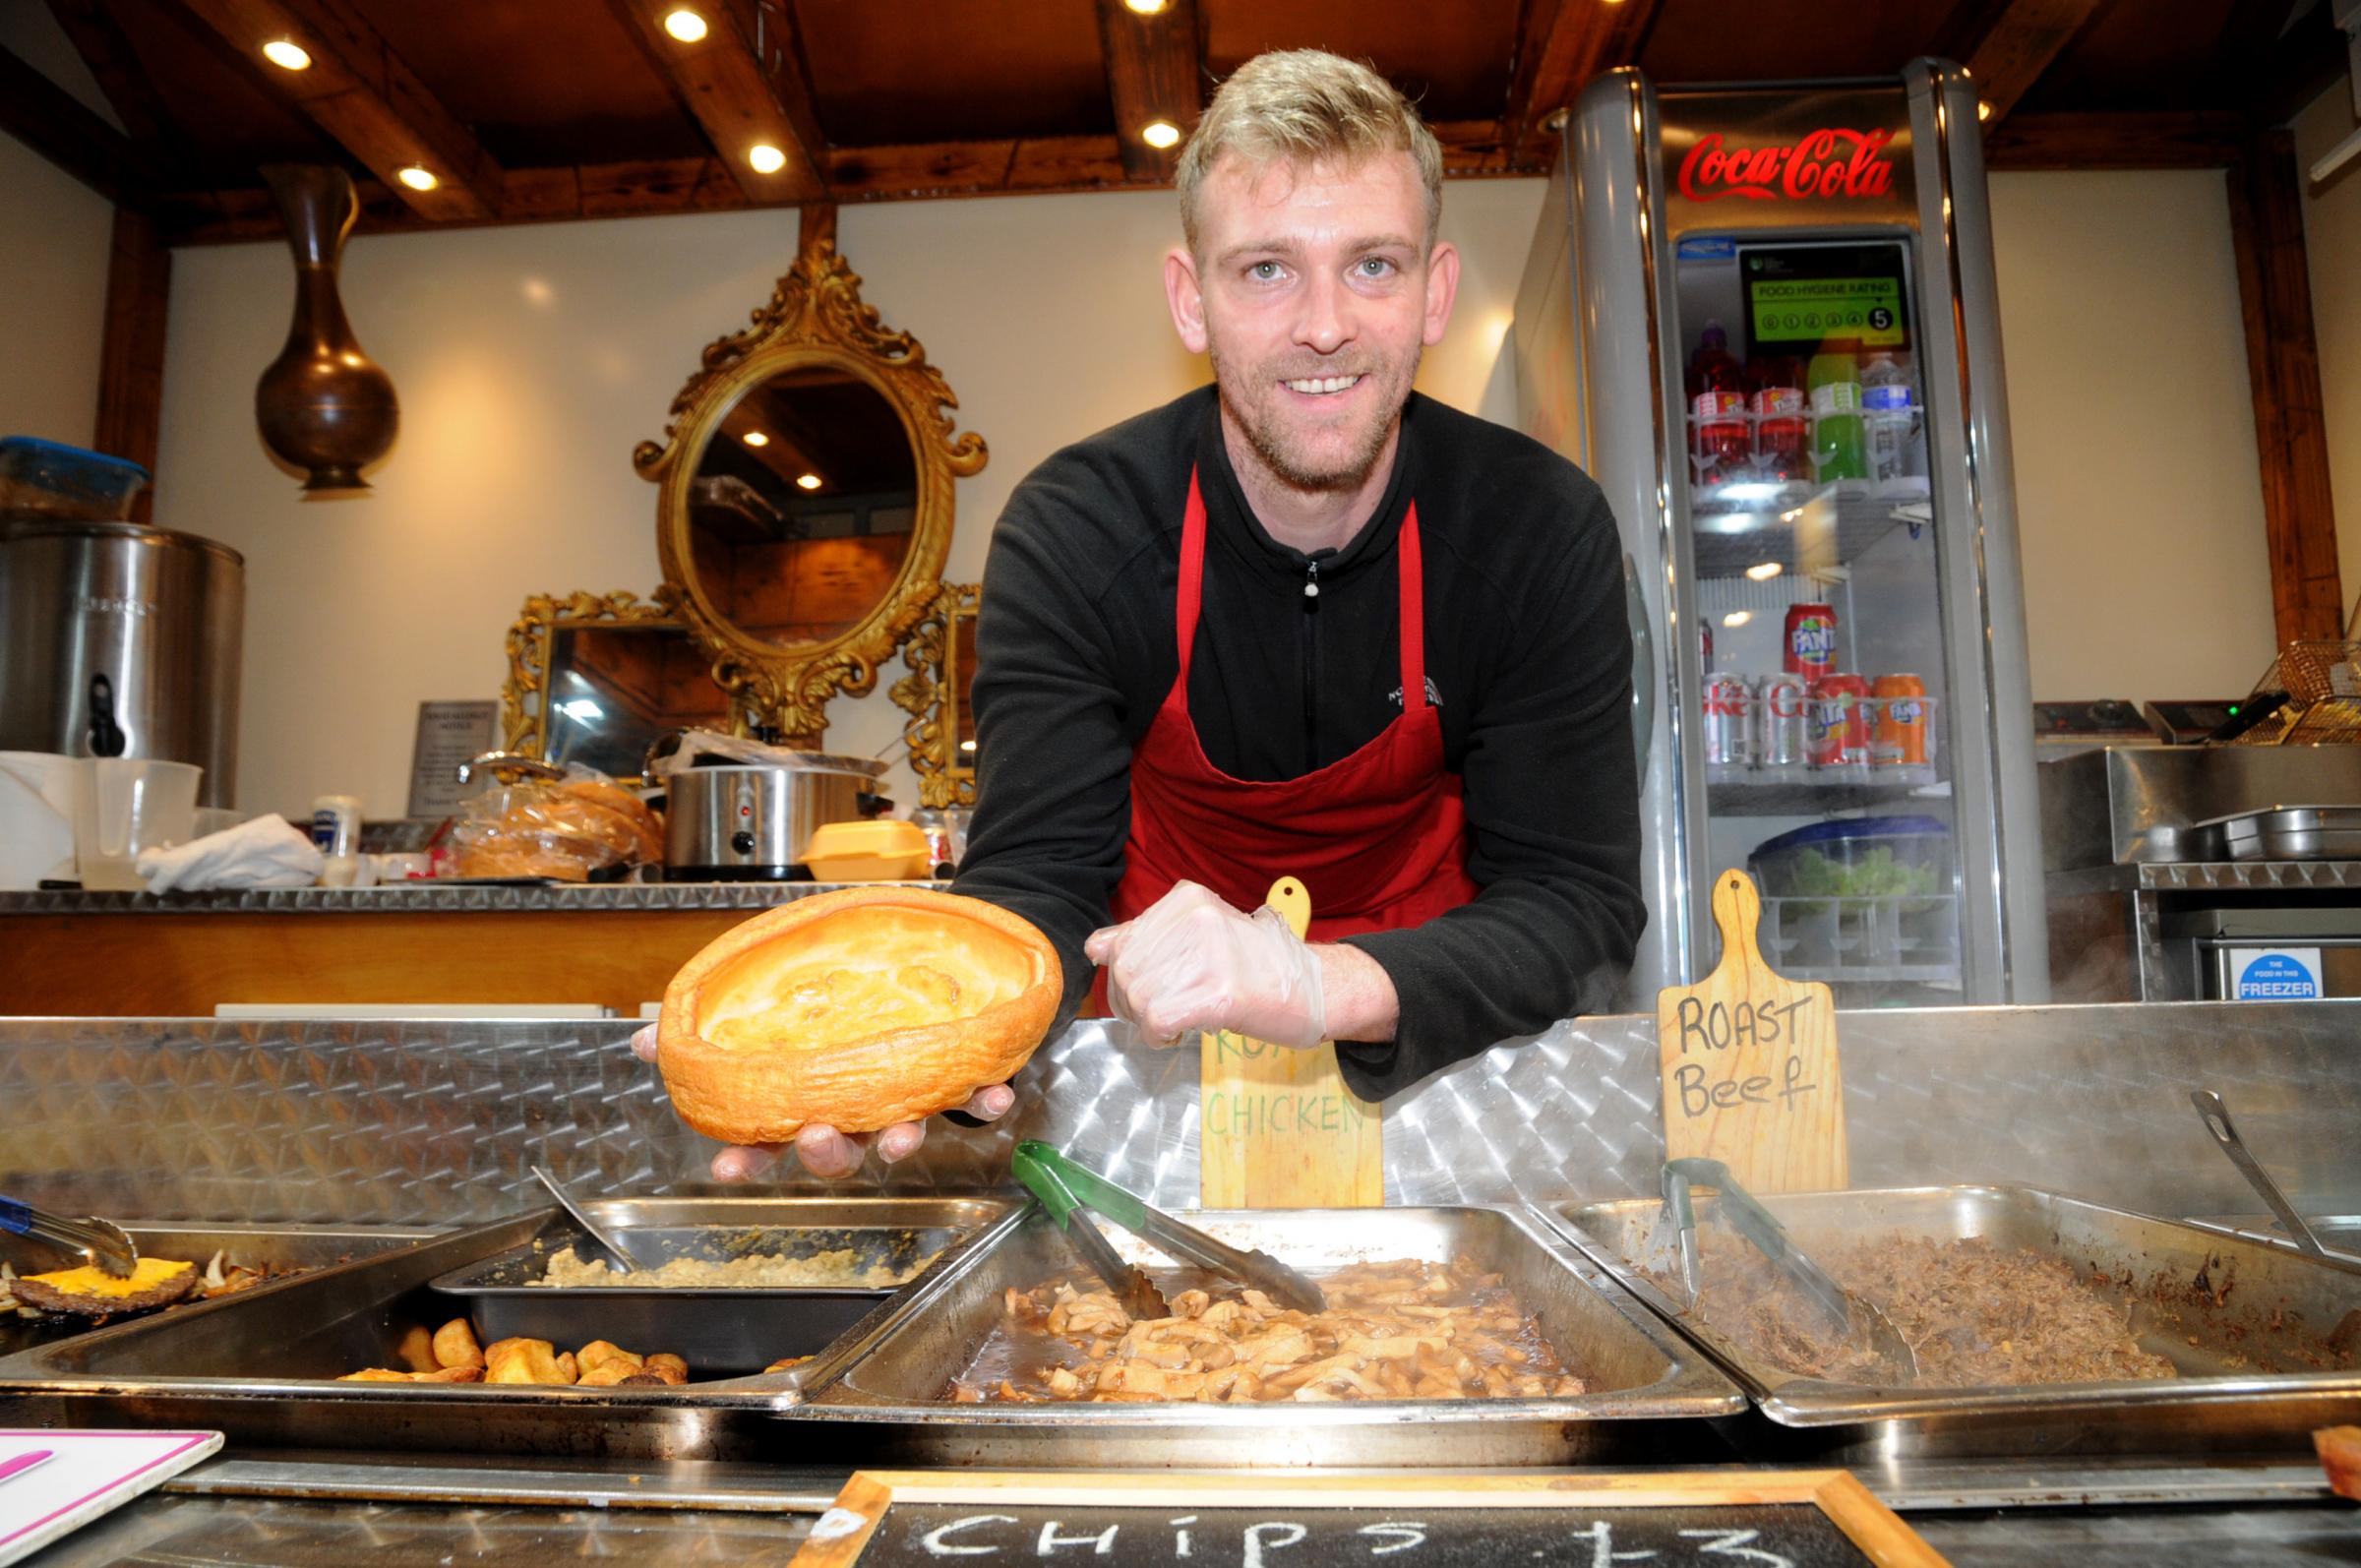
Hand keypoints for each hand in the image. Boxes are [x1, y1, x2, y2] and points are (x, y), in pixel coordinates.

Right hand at [628, 1024, 1015, 1179]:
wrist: (936, 952)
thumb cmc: (850, 990)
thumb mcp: (774, 993)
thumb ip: (717, 1019)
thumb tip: (641, 1038)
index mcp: (812, 1094)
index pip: (771, 1139)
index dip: (750, 1158)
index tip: (729, 1169)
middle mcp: (859, 1107)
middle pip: (839, 1149)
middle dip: (826, 1152)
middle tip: (816, 1135)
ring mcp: (910, 1096)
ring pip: (902, 1132)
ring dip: (900, 1139)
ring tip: (899, 1135)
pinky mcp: (964, 1076)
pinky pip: (978, 1098)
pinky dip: (987, 1100)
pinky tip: (993, 1095)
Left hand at [1084, 880, 1326, 1049]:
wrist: (1316, 986)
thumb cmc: (1260, 965)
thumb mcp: (1203, 932)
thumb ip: (1149, 937)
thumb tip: (1095, 947)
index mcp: (1188, 898)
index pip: (1119, 940)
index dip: (1125, 976)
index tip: (1152, 988)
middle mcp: (1194, 918)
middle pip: (1124, 971)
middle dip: (1131, 1003)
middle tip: (1160, 1014)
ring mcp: (1207, 954)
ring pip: (1137, 997)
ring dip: (1147, 1022)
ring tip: (1177, 1021)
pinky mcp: (1218, 993)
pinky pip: (1157, 1020)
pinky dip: (1158, 1036)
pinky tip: (1179, 1033)